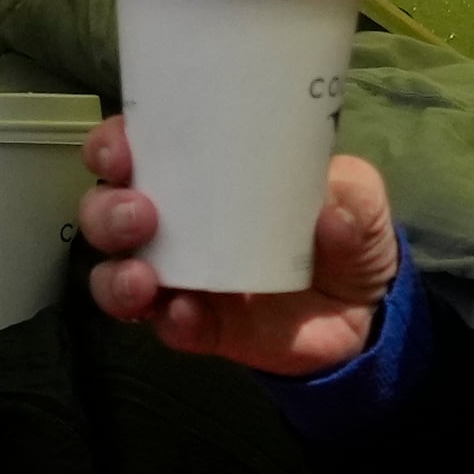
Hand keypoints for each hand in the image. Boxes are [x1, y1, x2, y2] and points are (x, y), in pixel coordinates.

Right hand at [76, 119, 401, 374]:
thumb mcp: (358, 196)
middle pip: (107, 213)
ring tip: (145, 277)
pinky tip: (187, 314)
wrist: (367, 308)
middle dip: (107, 211)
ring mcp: (183, 280)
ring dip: (117, 275)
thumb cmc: (344, 227)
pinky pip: (169, 327)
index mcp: (199, 175)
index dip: (113, 145)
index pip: (137, 151)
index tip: (123, 146)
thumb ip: (350, 196)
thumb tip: (329, 213)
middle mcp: (175, 226)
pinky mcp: (203, 328)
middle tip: (140, 213)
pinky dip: (172, 321)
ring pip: (115, 276)